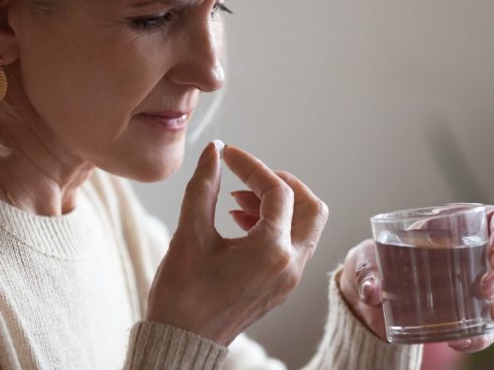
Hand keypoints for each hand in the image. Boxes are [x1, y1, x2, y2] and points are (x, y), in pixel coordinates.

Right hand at [146, 142, 328, 345]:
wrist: (182, 341)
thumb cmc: (183, 294)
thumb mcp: (190, 234)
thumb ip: (204, 186)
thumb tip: (214, 151)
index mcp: (272, 251)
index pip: (277, 191)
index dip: (251, 165)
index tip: (227, 155)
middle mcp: (290, 265)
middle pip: (310, 207)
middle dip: (282, 183)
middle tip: (248, 176)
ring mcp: (289, 278)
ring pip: (304, 226)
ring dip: (278, 204)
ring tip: (236, 200)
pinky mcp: (280, 286)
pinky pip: (292, 245)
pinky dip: (274, 225)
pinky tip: (239, 220)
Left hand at [338, 205, 493, 351]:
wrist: (368, 299)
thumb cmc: (373, 264)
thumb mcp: (365, 260)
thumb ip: (366, 271)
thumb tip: (373, 291)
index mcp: (456, 225)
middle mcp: (475, 252)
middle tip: (487, 288)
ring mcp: (478, 284)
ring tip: (493, 314)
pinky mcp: (471, 314)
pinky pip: (490, 325)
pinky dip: (484, 334)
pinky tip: (463, 340)